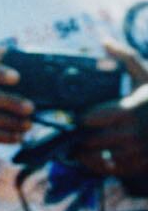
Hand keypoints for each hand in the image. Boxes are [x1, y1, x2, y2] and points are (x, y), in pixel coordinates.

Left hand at [68, 43, 147, 178]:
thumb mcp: (146, 75)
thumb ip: (126, 57)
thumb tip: (105, 40)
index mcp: (129, 110)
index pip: (88, 118)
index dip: (78, 117)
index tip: (74, 115)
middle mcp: (131, 134)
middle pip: (88, 139)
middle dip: (76, 135)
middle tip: (69, 132)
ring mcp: (135, 152)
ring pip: (95, 157)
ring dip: (82, 152)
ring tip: (74, 146)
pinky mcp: (138, 165)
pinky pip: (108, 170)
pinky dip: (95, 165)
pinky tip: (90, 157)